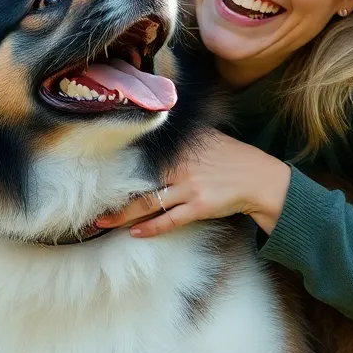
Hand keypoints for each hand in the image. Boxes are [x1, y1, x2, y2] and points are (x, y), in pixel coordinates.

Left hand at [95, 130, 291, 237]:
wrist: (259, 179)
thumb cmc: (233, 157)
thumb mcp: (208, 138)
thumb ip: (184, 136)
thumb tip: (164, 120)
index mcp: (181, 149)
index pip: (144, 156)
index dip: (120, 166)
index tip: (98, 175)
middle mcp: (182, 166)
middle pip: (141, 182)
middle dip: (115, 196)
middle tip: (92, 206)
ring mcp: (190, 188)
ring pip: (150, 203)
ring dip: (124, 215)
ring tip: (104, 223)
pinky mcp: (199, 207)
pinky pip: (170, 220)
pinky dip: (152, 227)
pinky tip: (135, 233)